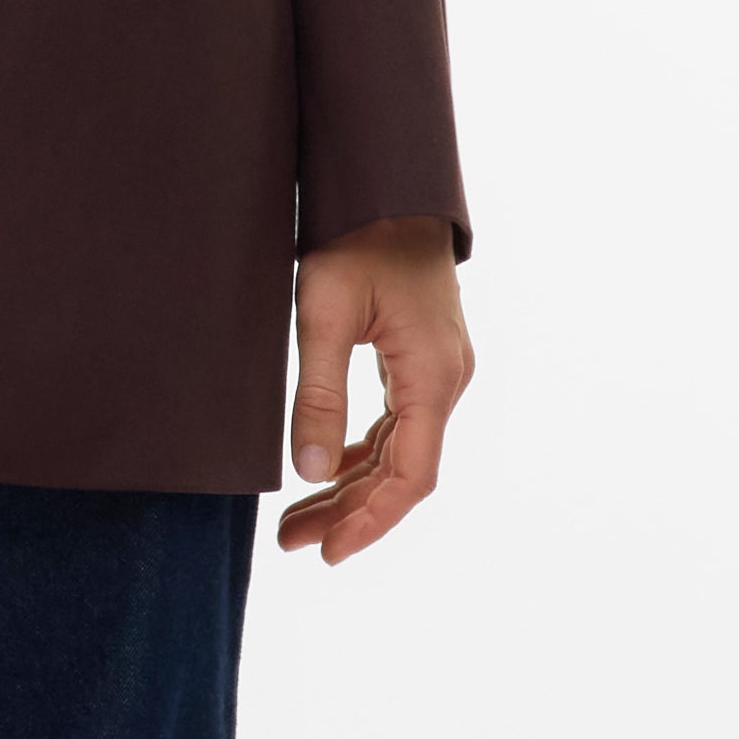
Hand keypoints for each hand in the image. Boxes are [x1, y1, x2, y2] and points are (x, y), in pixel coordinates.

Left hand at [279, 220, 470, 562]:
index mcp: (431, 376)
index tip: (328, 553)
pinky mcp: (423, 360)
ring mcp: (439, 371)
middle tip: (292, 543)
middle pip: (404, 473)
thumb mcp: (324, 314)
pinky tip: (328, 469)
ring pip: (400, 452)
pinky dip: (364, 454)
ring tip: (297, 521)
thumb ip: (318, 395)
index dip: (370, 521)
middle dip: (350, 513)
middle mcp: (446, 380)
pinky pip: (398, 425)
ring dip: (353, 488)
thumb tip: (310, 473)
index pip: (411, 476)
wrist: (389, 185)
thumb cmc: (356, 239)